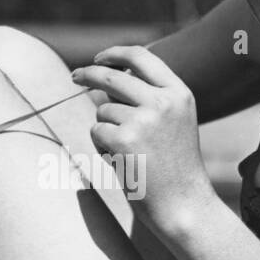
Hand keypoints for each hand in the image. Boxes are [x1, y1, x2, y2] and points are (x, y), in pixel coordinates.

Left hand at [71, 45, 214, 236]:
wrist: (185, 205)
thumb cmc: (176, 168)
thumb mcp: (176, 122)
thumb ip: (151, 97)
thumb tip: (108, 77)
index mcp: (179, 93)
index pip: (142, 56)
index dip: (115, 53)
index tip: (99, 58)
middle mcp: (162, 102)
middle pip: (112, 76)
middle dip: (88, 74)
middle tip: (74, 76)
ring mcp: (142, 120)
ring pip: (102, 110)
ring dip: (106, 129)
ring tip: (129, 153)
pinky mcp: (123, 140)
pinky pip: (97, 131)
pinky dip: (102, 147)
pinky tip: (124, 163)